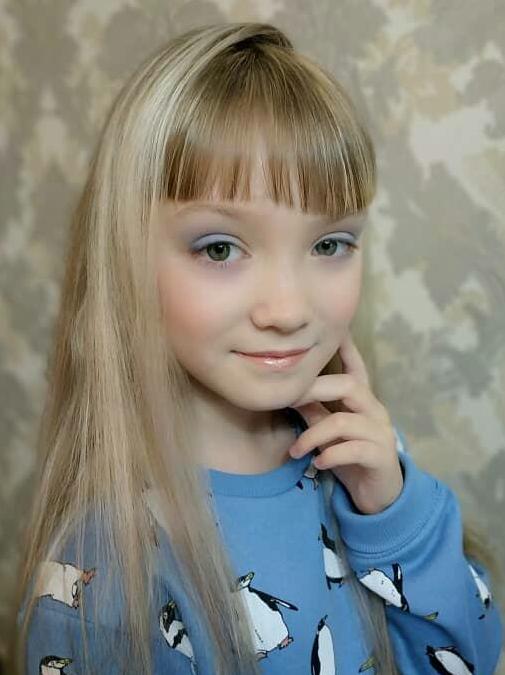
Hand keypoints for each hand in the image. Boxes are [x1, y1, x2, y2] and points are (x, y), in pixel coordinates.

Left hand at [288, 331, 403, 514]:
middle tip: (287, 400)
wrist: (379, 495)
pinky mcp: (381, 457)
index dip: (347, 349)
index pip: (356, 369)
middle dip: (314, 390)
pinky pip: (352, 450)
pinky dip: (330, 455)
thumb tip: (287, 392)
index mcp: (363, 401)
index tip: (335, 329)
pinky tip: (318, 463)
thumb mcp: (328, 433)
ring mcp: (380, 433)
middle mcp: (375, 411)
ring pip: (343, 422)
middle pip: (348, 386)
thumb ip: (313, 412)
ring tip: (295, 450)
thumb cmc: (350, 458)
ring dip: (313, 435)